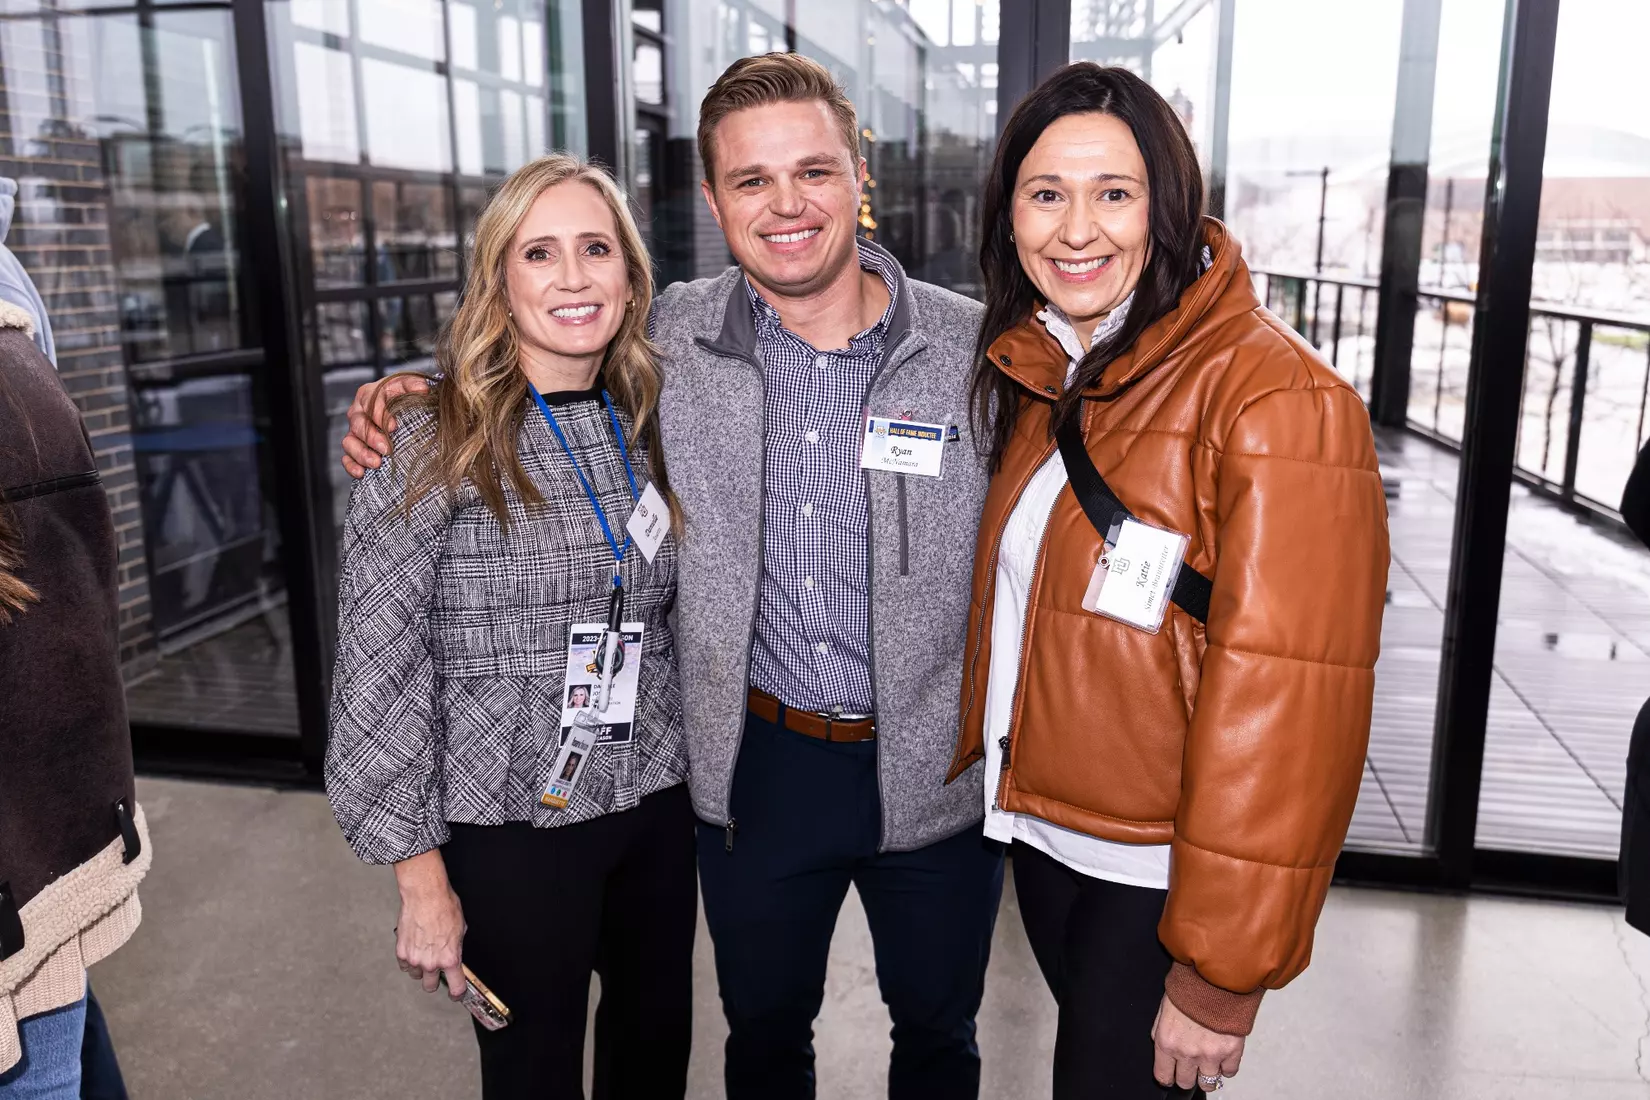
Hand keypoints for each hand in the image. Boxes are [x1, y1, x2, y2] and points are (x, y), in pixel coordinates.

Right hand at [342, 373, 429, 478]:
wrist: (402, 408)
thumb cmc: (404, 395)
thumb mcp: (410, 385)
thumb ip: (414, 385)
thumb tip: (423, 389)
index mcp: (369, 394)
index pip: (370, 403)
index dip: (380, 415)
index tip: (393, 426)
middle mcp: (358, 412)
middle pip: (359, 425)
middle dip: (372, 438)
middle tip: (387, 449)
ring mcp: (354, 431)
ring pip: (349, 442)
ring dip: (361, 454)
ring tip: (376, 463)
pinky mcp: (354, 448)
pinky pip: (347, 458)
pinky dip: (351, 466)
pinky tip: (361, 473)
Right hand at [392, 850, 465, 998]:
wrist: (425, 895)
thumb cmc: (444, 907)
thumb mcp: (460, 928)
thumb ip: (456, 946)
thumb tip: (454, 950)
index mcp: (450, 958)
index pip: (456, 987)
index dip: (457, 993)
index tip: (456, 994)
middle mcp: (432, 963)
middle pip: (430, 986)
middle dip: (434, 980)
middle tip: (435, 970)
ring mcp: (415, 959)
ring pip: (416, 976)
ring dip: (420, 968)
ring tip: (423, 952)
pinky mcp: (402, 953)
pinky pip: (405, 965)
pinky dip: (408, 960)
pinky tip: (414, 947)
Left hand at [1152, 993, 1243, 1091]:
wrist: (1215, 977)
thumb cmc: (1189, 987)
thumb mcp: (1164, 1008)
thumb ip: (1160, 1031)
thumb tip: (1160, 1046)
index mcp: (1167, 1043)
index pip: (1163, 1076)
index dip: (1168, 1076)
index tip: (1172, 1073)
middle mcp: (1187, 1053)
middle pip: (1186, 1083)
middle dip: (1187, 1075)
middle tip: (1191, 1064)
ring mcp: (1211, 1055)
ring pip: (1208, 1083)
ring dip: (1208, 1074)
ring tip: (1208, 1061)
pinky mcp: (1232, 1052)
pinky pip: (1229, 1072)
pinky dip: (1226, 1067)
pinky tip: (1222, 1055)